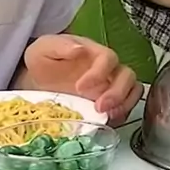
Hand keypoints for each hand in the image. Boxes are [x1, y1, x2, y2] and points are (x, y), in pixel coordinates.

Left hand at [24, 35, 142, 124]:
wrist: (37, 81)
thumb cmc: (44, 61)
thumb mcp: (44, 48)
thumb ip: (60, 46)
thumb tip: (79, 49)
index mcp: (94, 52)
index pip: (108, 58)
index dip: (99, 72)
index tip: (79, 87)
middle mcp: (107, 69)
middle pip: (127, 76)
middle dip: (117, 93)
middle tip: (99, 107)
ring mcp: (110, 86)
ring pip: (133, 91)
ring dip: (124, 105)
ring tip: (107, 117)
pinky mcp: (108, 104)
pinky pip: (125, 108)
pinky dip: (121, 115)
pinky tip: (106, 122)